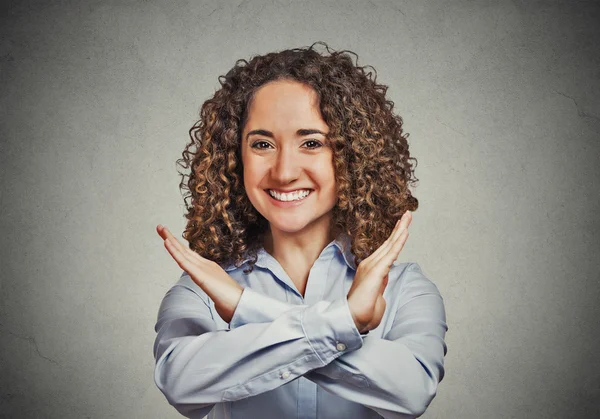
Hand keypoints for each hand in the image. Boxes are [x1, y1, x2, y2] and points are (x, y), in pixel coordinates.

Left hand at [157, 224, 243, 323]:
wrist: (240, 303)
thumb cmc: (231, 299)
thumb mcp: (218, 292)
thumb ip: (213, 288)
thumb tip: (213, 292)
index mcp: (207, 268)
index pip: (189, 255)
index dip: (178, 246)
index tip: (167, 238)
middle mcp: (204, 264)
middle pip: (184, 250)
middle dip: (171, 238)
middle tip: (160, 227)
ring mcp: (202, 268)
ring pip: (183, 253)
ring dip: (170, 240)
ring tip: (161, 229)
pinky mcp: (199, 275)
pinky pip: (184, 261)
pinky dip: (174, 252)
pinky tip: (167, 243)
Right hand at [347, 210, 411, 332]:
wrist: (352, 318)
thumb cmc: (363, 311)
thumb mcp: (376, 294)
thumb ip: (381, 283)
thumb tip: (385, 276)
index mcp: (370, 269)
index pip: (386, 249)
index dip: (395, 236)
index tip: (402, 226)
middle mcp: (370, 264)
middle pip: (388, 242)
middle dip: (399, 227)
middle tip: (407, 214)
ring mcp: (373, 266)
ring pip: (391, 244)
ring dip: (401, 229)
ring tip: (408, 216)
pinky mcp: (377, 271)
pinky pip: (391, 254)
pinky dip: (399, 242)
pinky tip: (405, 232)